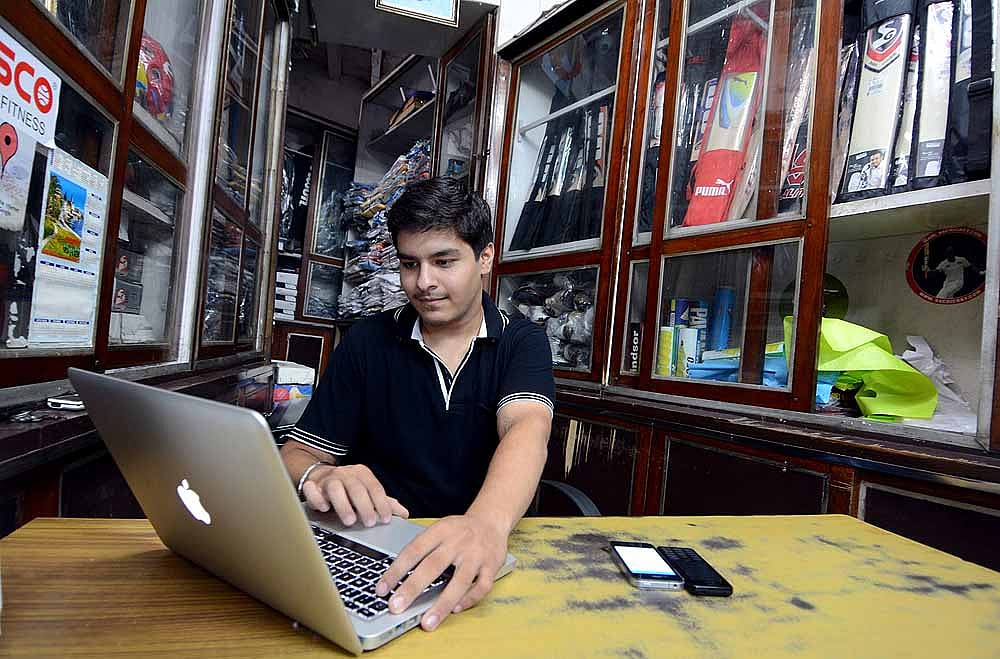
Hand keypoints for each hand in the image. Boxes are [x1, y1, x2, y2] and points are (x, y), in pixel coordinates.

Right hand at [301, 463, 408, 526]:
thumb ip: (384, 502)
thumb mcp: (368, 493)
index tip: (386, 519)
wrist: (322, 476)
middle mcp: (346, 474)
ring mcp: (328, 479)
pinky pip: (312, 489)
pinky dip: (317, 498)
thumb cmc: (349, 489)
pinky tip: (324, 509)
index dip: (382, 503)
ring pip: (335, 488)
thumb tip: (404, 514)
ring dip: (343, 505)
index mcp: (362, 474)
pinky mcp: (312, 486)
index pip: (375, 487)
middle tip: (370, 523)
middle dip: (364, 506)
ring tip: (350, 521)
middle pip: (356, 488)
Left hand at [375, 513, 507, 630]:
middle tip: (395, 607)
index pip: (413, 550)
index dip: (396, 570)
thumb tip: (397, 576)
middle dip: (412, 588)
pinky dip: (469, 600)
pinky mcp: (492, 566)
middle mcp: (458, 542)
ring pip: (459, 581)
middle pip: (432, 566)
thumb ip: (422, 548)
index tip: (382, 589)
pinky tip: (455, 610)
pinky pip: (481, 586)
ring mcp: (476, 555)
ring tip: (427, 623)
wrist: (491, 520)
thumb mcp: (439, 529)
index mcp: (441, 530)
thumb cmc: (460, 529)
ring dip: (441, 604)